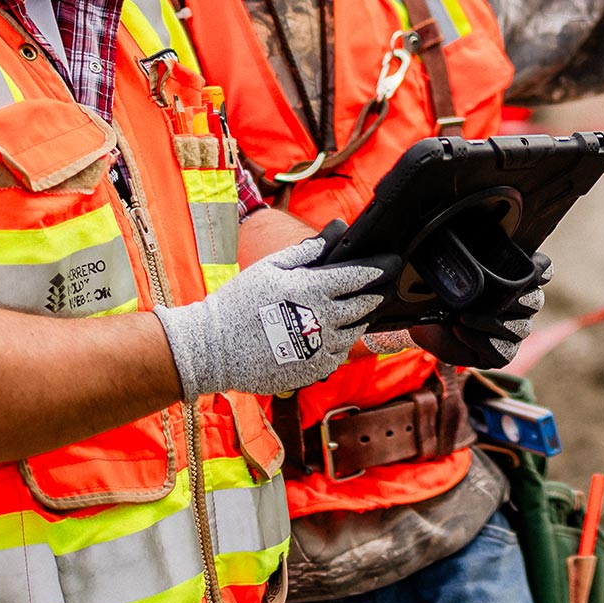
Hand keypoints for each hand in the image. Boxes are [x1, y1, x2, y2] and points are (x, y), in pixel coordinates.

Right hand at [156, 236, 392, 400]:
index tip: (389, 264)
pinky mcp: (311, 369)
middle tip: (379, 290)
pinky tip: (333, 337)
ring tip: (359, 314)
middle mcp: (321, 319)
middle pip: (363, 306)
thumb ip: (306, 252)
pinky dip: (340, 346)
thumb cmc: (239, 302)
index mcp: (311, 289)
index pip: (357, 277)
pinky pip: (337, 357)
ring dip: (358, 322)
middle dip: (373, 296)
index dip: (376, 269)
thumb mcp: (270, 267)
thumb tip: (333, 233)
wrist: (214, 347)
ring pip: (353, 333)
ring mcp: (318, 347)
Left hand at [410, 251, 551, 368]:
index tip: (531, 267)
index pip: (543, 270)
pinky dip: (480, 340)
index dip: (540, 269)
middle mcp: (522, 306)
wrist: (427, 323)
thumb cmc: (446, 291)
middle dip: (510, 298)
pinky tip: (460, 329)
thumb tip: (469, 230)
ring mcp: (514, 332)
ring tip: (461, 316)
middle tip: (484, 296)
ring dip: (488, 321)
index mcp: (516, 279)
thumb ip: (470, 253)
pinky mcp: (502, 354)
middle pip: (534, 300)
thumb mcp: (455, 269)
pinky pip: (503, 351)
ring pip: (518, 328)